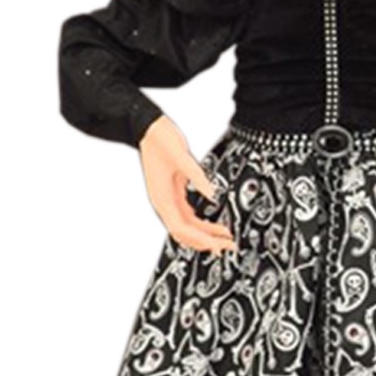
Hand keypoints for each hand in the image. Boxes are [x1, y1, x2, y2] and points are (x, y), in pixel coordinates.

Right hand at [137, 115, 236, 254]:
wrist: (149, 129)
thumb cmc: (160, 140)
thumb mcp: (181, 156)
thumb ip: (198, 176)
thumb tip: (213, 194)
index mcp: (162, 198)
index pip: (181, 228)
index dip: (199, 239)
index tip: (216, 245)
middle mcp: (164, 203)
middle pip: (185, 232)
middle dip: (206, 241)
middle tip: (227, 246)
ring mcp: (168, 200)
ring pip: (187, 226)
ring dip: (206, 234)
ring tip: (225, 238)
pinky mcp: (174, 194)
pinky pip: (188, 216)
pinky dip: (201, 224)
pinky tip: (214, 225)